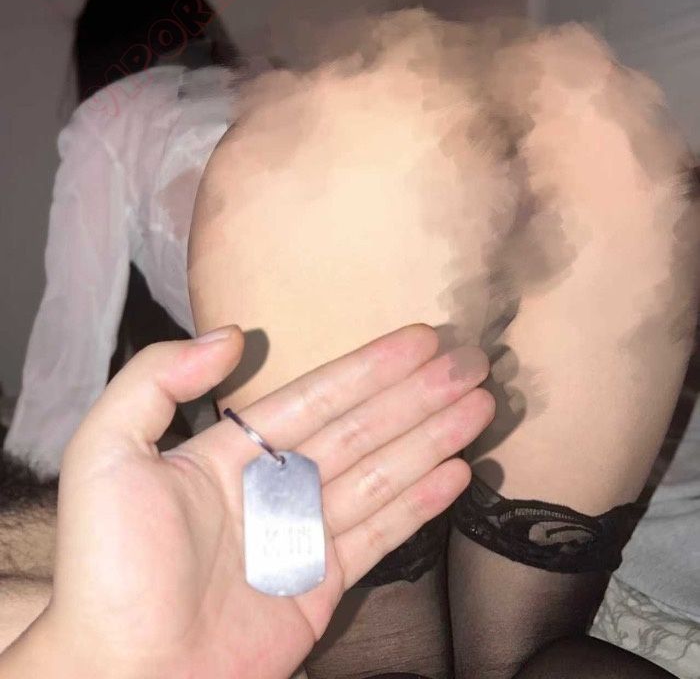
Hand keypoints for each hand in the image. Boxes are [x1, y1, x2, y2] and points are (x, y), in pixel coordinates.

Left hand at [5, 324, 491, 678]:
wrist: (126, 674)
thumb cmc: (109, 567)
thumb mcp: (105, 454)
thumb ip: (158, 380)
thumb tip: (232, 335)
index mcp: (233, 450)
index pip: (317, 395)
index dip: (371, 366)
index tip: (419, 338)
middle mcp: (276, 485)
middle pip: (363, 426)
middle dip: (419, 392)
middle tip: (471, 361)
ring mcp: (304, 534)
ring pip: (383, 470)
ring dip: (433, 435)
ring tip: (479, 403)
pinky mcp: (323, 584)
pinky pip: (383, 531)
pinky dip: (422, 500)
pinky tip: (457, 469)